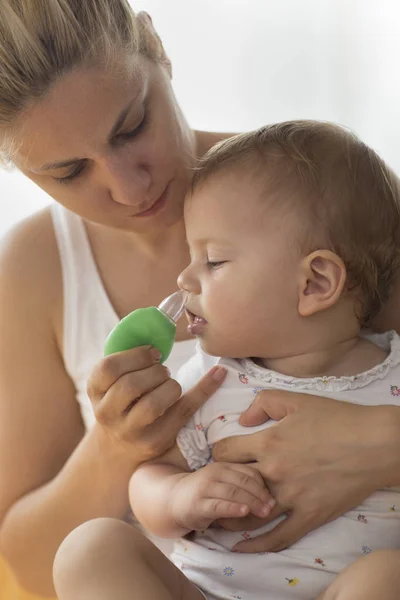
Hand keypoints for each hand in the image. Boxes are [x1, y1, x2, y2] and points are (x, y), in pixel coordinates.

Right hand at [88, 346, 226, 461]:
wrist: (119, 446)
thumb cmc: (123, 398)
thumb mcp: (113, 381)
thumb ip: (129, 357)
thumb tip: (167, 313)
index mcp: (95, 390)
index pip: (108, 368)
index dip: (135, 355)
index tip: (154, 353)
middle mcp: (108, 413)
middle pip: (131, 385)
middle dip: (154, 371)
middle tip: (162, 370)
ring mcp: (131, 431)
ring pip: (154, 404)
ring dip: (170, 385)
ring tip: (169, 383)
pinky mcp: (155, 441)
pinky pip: (184, 412)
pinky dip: (204, 389)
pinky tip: (219, 374)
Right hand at [170, 462, 274, 531]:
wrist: (175, 500)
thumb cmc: (206, 492)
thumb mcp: (225, 482)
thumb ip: (242, 483)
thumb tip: (271, 494)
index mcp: (224, 465)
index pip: (249, 471)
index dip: (264, 484)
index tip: (275, 496)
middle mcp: (215, 472)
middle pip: (243, 481)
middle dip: (261, 494)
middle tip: (273, 506)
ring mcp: (205, 488)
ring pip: (232, 491)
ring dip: (251, 501)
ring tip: (264, 511)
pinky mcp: (198, 504)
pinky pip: (217, 505)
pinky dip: (232, 508)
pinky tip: (244, 512)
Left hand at [213, 390, 392, 552]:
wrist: (374, 443)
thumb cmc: (336, 418)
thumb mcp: (296, 400)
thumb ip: (264, 404)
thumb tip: (242, 419)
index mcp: (268, 442)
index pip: (226, 452)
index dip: (218, 454)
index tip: (220, 457)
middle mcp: (274, 472)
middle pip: (232, 484)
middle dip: (219, 487)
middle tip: (212, 490)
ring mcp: (291, 497)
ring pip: (249, 514)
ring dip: (230, 517)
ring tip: (218, 518)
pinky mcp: (309, 516)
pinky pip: (279, 537)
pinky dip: (258, 545)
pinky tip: (242, 548)